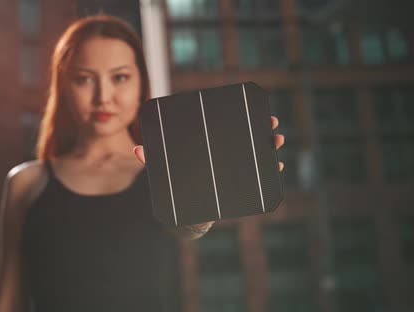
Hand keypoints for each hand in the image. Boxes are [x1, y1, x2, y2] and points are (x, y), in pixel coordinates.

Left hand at [133, 116, 284, 170]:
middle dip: (262, 129)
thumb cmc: (175, 184)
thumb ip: (151, 160)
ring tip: (276, 141)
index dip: (241, 116)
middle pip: (246, 137)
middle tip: (272, 123)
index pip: (226, 126)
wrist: (184, 211)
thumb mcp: (164, 169)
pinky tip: (276, 166)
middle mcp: (224, 153)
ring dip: (269, 146)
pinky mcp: (238, 184)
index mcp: (209, 145)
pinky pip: (257, 176)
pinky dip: (268, 171)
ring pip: (255, 154)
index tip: (253, 109)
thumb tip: (136, 149)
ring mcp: (233, 168)